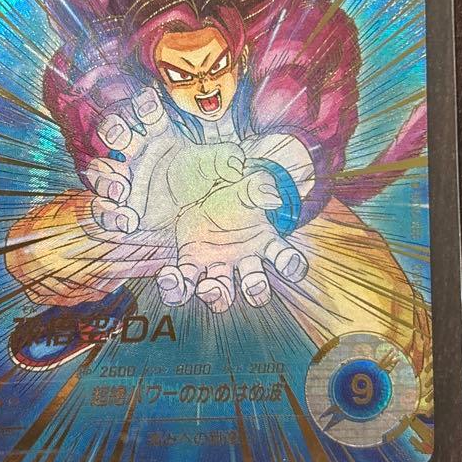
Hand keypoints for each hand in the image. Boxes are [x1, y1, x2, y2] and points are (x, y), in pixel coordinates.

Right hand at [84, 88, 244, 233]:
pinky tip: (129, 221)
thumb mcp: (217, 165)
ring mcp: (124, 180)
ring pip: (101, 172)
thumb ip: (227, 159)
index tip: (149, 104)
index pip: (147, 112)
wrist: (195, 208)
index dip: (145, 105)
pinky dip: (110, 215)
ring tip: (122, 191)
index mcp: (158, 133)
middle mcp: (136, 152)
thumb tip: (237, 164)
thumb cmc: (201, 175)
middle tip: (122, 139)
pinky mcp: (120, 208)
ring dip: (106, 179)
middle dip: (114, 131)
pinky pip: (104, 210)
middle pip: (114, 133)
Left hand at [155, 170, 308, 312]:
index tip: (290, 267)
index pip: (284, 257)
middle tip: (252, 283)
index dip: (292, 266)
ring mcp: (216, 260)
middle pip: (256, 286)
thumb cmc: (218, 170)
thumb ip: (252, 179)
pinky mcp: (190, 259)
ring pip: (222, 294)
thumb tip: (272, 199)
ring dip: (216, 296)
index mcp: (262, 234)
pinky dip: (178, 288)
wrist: (185, 170)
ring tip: (205, 286)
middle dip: (256, 290)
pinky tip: (169, 278)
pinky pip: (186, 283)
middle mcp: (242, 254)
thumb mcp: (233, 165)